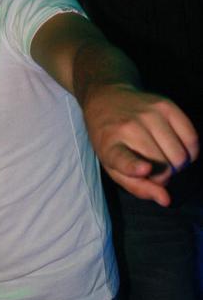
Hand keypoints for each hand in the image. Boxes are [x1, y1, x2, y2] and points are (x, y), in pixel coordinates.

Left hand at [83, 84, 198, 205]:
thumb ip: (138, 187)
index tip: (144, 168)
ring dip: (177, 164)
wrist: (107, 99)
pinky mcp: (166, 105)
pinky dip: (190, 151)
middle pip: (163, 166)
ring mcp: (149, 114)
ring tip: (163, 158)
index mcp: (110, 146)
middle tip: (153, 169)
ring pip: (181, 156)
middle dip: (163, 176)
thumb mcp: (113, 168)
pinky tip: (177, 150)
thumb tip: (165, 199)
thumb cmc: (111, 140)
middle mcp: (129, 127)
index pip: (123, 158)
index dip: (134, 166)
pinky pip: (192, 138)